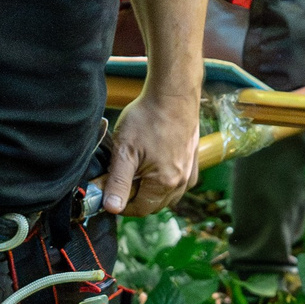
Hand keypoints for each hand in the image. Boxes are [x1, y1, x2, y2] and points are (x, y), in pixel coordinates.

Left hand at [103, 84, 199, 216]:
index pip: (140, 209)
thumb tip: (111, 208)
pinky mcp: (194, 162)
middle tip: (122, 178)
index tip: (110, 192)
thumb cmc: (147, 118)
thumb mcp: (124, 150)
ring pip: (167, 195)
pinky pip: (179, 183)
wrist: (172, 95)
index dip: (122, 204)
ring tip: (138, 169)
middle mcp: (181, 183)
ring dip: (151, 190)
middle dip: (136, 197)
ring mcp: (190, 173)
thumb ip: (117, 182)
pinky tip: (155, 164)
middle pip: (154, 204)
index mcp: (164, 183)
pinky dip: (165, 181)